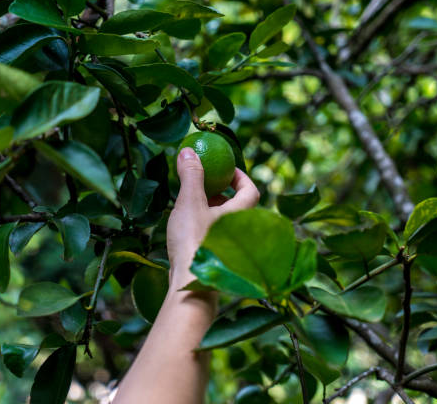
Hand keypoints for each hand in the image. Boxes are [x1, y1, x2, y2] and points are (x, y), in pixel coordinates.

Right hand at [166, 147, 259, 291]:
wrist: (190, 285)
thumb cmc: (194, 241)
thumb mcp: (190, 202)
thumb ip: (191, 175)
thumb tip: (189, 151)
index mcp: (241, 215)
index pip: (250, 189)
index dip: (241, 177)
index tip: (226, 169)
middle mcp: (241, 232)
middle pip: (237, 206)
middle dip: (222, 193)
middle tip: (205, 184)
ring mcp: (230, 247)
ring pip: (225, 222)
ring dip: (211, 210)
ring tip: (191, 203)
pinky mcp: (217, 259)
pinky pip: (215, 235)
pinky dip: (204, 226)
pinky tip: (186, 226)